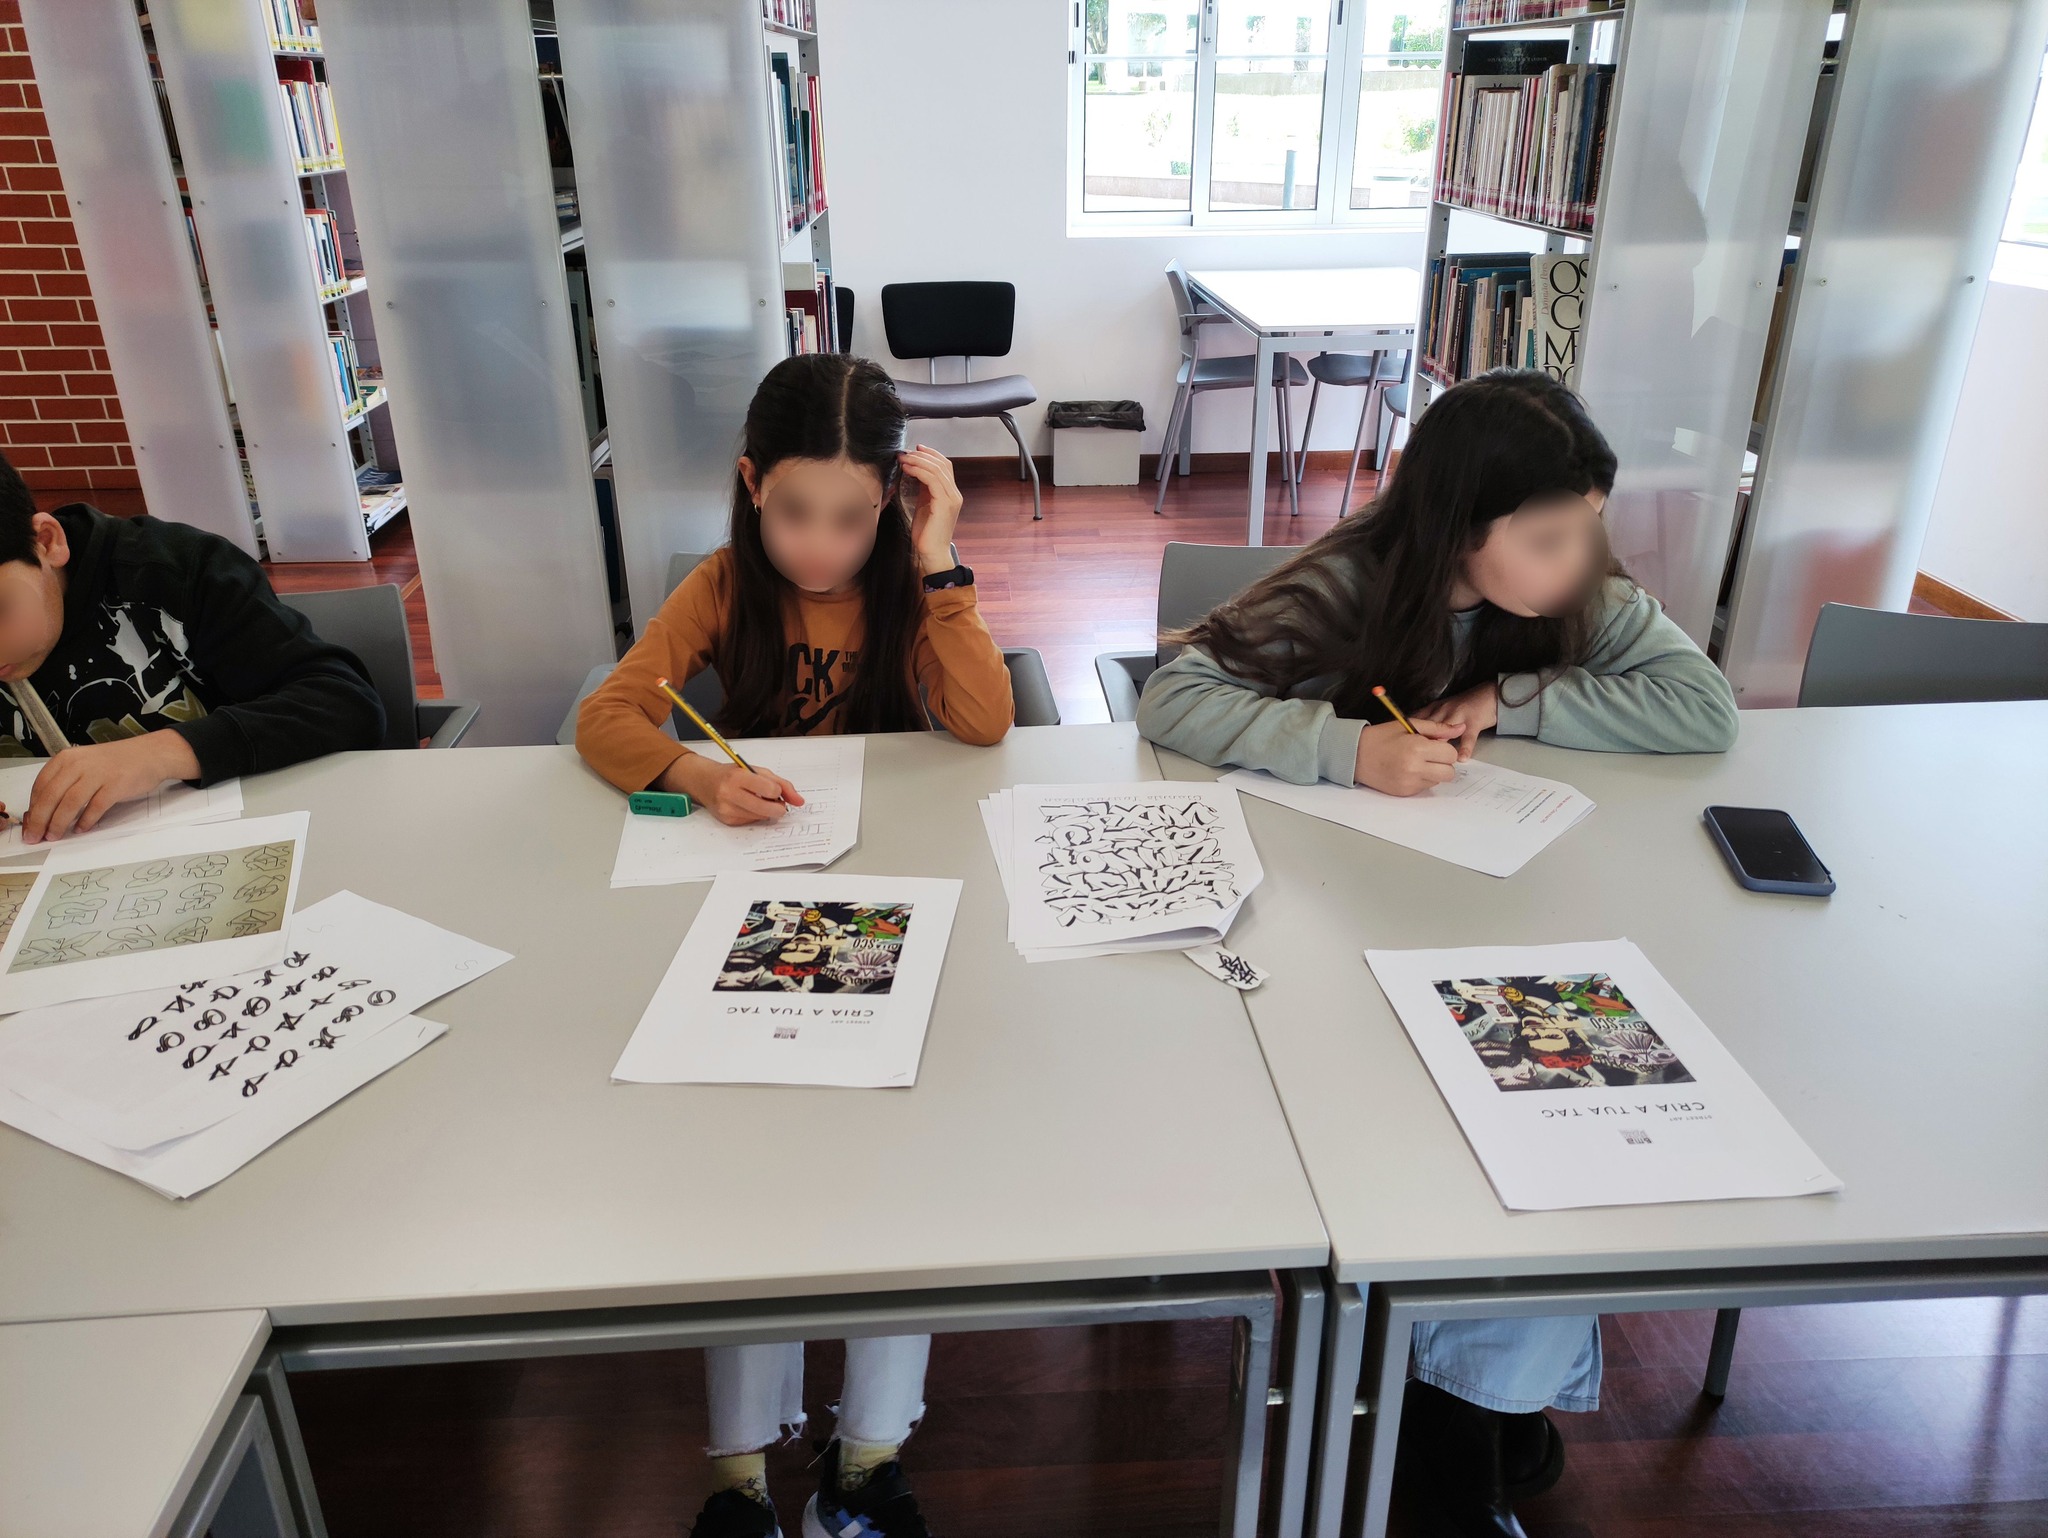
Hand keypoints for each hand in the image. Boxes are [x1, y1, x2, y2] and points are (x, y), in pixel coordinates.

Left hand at [10, 731, 200, 843]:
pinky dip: (86, 821)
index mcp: (67, 758)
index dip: (33, 808)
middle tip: (36, 836)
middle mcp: (79, 764)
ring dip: (59, 823)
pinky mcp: (116, 785)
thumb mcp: (84, 765)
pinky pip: (95, 807)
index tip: (30, 824)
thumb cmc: (116, 763)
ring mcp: (99, 774)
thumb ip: (65, 783)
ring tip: (55, 835)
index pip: (41, 786)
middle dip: (40, 820)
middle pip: (51, 796)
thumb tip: (45, 811)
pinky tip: (81, 829)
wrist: (149, 754)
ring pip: (70, 803)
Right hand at [661, 752, 805, 825]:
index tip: (775, 790)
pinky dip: (755, 815)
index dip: (777, 791)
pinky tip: (747, 806)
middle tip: (777, 803)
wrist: (704, 782)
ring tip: (758, 800)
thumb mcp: (757, 771)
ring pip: (761, 817)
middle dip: (778, 808)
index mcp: (738, 776)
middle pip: (767, 809)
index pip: (770, 790)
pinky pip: (752, 822)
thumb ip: (781, 783)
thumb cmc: (732, 774)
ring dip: (767, 811)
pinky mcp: (727, 821)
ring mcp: (727, 809)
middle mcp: (730, 794)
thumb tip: (800, 801)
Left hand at [897, 443, 962, 574]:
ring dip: (918, 461)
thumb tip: (915, 471)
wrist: (932, 553)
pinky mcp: (945, 504)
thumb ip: (924, 488)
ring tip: (903, 459)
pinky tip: (908, 469)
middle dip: (922, 455)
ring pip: (937, 469)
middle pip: (942, 464)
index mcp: (951, 493)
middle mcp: (954, 494)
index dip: (930, 454)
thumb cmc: (926, 533)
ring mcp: (952, 499)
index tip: (914, 449)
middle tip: (904, 453)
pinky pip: (933, 480)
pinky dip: (919, 471)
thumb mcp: (924, 505)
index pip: (945, 465)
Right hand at [1352, 718, 1460, 796]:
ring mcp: (1410, 783)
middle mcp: (1415, 769)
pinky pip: (1424, 787)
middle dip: (1443, 763)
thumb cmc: (1381, 737)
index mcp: (1417, 749)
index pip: (1450, 754)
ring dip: (1433, 772)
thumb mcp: (1409, 725)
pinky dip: (1421, 779)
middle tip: (1429, 755)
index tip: (1435, 745)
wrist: (1355, 755)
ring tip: (1416, 762)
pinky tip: (1407, 770)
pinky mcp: (1405, 793)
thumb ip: (1437, 728)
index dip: (1445, 748)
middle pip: (1449, 772)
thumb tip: (1460, 728)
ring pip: (1438, 781)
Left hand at [1412, 682, 1499, 760]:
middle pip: (1427, 726)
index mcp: (1433, 708)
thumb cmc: (1463, 706)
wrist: (1489, 695)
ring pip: (1445, 730)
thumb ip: (1427, 721)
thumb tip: (1410, 736)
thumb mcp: (1442, 709)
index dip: (1406, 735)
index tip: (1399, 748)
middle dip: (1418, 741)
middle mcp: (1443, 710)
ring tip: (1433, 760)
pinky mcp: (1474, 722)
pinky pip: (1468, 737)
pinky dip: (1465, 747)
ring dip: (1439, 745)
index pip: (1416, 721)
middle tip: (1410, 757)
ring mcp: (1459, 716)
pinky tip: (1462, 758)